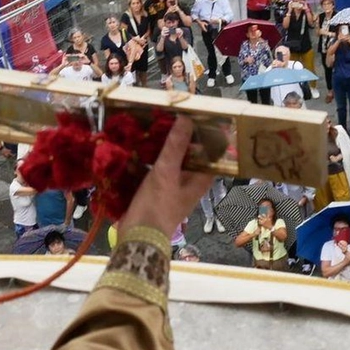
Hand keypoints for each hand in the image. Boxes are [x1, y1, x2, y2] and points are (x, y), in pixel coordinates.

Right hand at [117, 119, 213, 237]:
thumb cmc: (157, 205)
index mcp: (201, 178)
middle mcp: (192, 181)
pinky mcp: (159, 190)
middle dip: (181, 136)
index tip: (195, 112)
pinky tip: (141, 145)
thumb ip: (176, 145)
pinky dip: (152, 158)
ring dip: (165, 146)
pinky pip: (159, 168)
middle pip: (191, 153)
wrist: (138, 237)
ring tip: (154, 124)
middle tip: (170, 113)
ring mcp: (175, 186)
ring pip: (174, 160)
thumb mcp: (166, 172)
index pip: (211, 150)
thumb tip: (187, 118)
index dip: (206, 132)